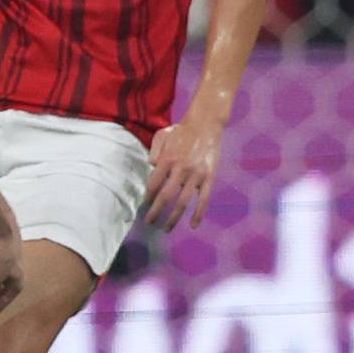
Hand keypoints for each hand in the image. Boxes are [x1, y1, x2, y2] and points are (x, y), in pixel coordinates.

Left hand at [143, 116, 223, 230]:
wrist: (206, 124)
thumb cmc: (181, 130)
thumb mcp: (162, 135)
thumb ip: (154, 152)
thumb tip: (150, 168)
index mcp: (167, 160)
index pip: (153, 184)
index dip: (147, 198)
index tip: (143, 206)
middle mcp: (180, 169)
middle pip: (165, 197)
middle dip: (156, 212)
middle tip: (149, 223)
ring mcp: (196, 175)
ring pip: (183, 202)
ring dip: (174, 218)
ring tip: (166, 228)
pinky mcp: (209, 177)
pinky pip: (204, 200)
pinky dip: (198, 214)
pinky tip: (192, 225)